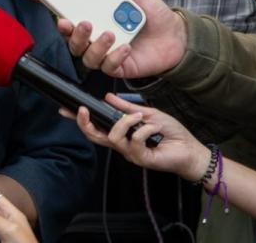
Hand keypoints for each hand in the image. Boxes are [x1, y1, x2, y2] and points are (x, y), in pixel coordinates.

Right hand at [58, 0, 187, 78]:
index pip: (70, 24)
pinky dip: (115, 58)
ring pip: (88, 58)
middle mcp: (96, 39)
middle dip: (74, 36)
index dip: (62, 23)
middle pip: (73, 44)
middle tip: (85, 24)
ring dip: (95, 47)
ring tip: (110, 34)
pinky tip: (126, 48)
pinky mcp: (121, 67)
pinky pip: (109, 68)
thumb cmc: (151, 12)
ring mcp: (108, 54)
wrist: (176, 34)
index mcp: (94, 20)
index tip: (61, 17)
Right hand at [69, 93, 210, 180]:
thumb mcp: (147, 113)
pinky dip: (142, 130)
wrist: (190, 148)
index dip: (79, 119)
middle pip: (94, 136)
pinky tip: (152, 127)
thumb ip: (126, 107)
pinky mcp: (140, 158)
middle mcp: (121, 144)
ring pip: (112, 137)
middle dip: (84, 123)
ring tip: (140, 117)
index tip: (65, 108)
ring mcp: (129, 152)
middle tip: (82, 109)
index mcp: (121, 133)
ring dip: (125, 122)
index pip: (95, 126)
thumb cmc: (171, 133)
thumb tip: (107, 97)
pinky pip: (133, 141)